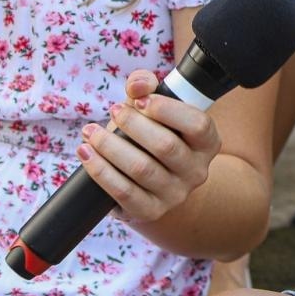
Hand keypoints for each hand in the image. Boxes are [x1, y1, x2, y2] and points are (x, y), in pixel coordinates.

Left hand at [76, 69, 221, 225]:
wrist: (156, 186)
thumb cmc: (155, 138)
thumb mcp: (156, 111)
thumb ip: (147, 88)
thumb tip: (137, 84)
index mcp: (208, 143)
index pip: (197, 125)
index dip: (167, 110)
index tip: (139, 100)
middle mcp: (197, 171)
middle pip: (166, 146)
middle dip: (133, 125)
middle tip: (113, 111)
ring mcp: (176, 194)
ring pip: (141, 169)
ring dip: (110, 147)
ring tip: (91, 132)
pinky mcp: (150, 211)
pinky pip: (123, 192)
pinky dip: (100, 171)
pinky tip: (86, 154)